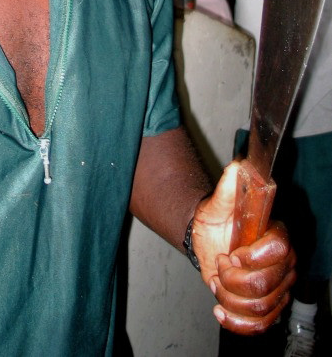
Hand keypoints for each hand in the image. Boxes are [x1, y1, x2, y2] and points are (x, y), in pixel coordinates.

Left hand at [191, 162, 295, 334]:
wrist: (208, 240)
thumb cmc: (217, 220)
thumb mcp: (218, 202)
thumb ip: (229, 185)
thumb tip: (238, 166)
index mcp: (277, 236)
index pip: (279, 251)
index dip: (252, 257)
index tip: (231, 253)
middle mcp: (284, 264)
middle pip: (266, 285)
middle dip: (234, 279)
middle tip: (221, 265)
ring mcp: (278, 288)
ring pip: (261, 307)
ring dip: (230, 297)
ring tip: (219, 282)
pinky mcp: (267, 308)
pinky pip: (260, 326)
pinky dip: (237, 321)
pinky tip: (220, 309)